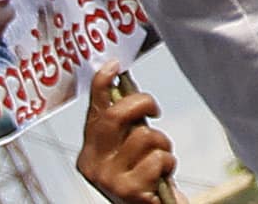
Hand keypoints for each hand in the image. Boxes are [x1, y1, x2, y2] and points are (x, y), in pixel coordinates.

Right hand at [76, 67, 173, 203]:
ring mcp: (109, 179)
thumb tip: (128, 87)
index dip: (102, 84)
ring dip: (162, 143)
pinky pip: (158, 158)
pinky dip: (169, 163)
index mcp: (89, 152)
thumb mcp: (128, 150)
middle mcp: (93, 165)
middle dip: (142, 103)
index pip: (93, 111)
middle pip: (115, 116)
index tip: (114, 66)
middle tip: (155, 110)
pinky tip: (163, 176)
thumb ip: (125, 126)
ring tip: (161, 159)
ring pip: (144, 136)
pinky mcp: (129, 190)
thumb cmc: (143, 179)